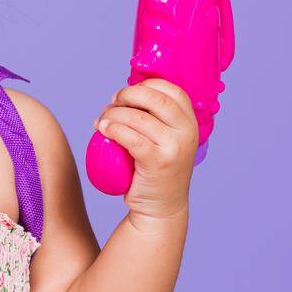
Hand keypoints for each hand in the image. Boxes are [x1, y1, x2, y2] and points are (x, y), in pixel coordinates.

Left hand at [95, 79, 198, 223]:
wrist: (160, 206)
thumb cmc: (155, 168)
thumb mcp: (165, 139)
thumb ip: (155, 117)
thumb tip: (123, 94)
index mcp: (189, 120)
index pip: (169, 88)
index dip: (143, 85)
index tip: (125, 95)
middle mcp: (187, 131)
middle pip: (152, 97)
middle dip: (125, 96)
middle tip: (110, 105)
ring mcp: (174, 147)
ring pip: (137, 117)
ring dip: (112, 115)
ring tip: (101, 122)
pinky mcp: (158, 161)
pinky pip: (130, 137)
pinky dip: (113, 129)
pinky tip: (104, 130)